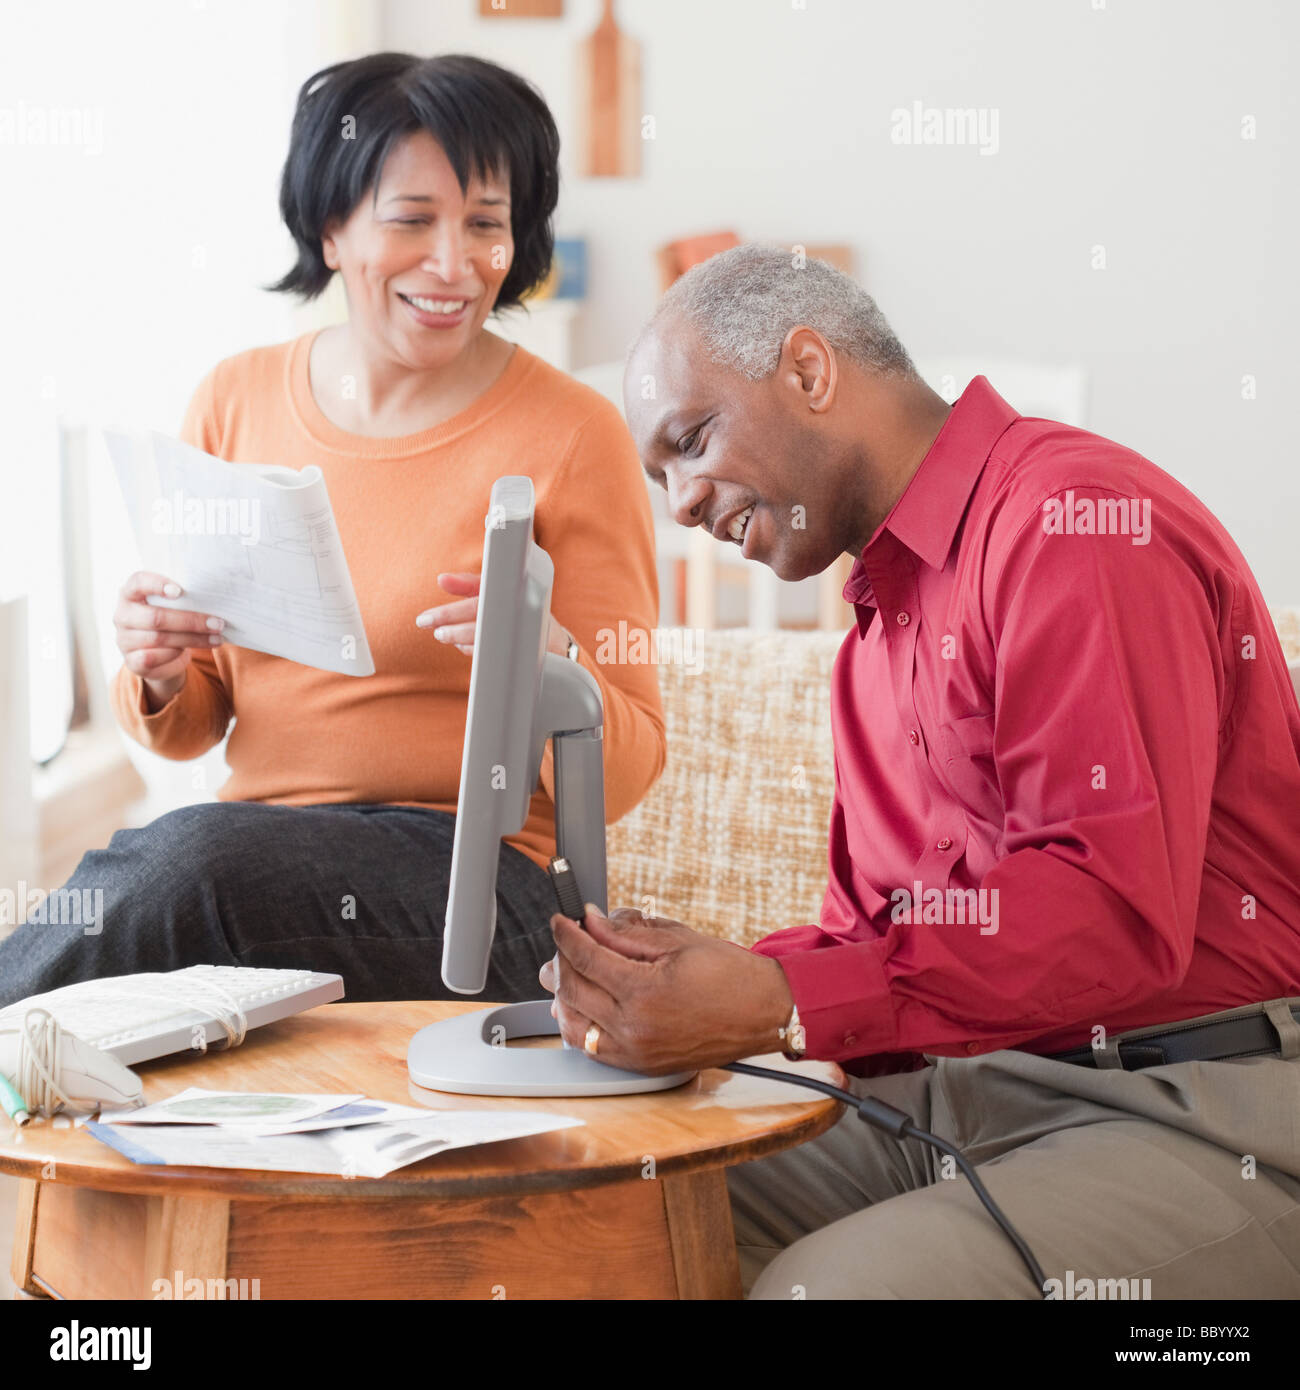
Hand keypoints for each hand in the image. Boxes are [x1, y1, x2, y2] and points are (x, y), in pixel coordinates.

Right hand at [114, 571, 223, 711]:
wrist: (162, 656)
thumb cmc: (171, 621)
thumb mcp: (174, 607)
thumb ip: (183, 599)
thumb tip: (213, 598)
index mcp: (130, 594)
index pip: (138, 582)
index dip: (156, 584)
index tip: (179, 591)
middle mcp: (122, 616)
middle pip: (156, 617)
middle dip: (191, 621)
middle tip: (217, 623)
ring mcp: (124, 640)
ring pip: (160, 639)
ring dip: (193, 639)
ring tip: (216, 638)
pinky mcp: (132, 662)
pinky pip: (155, 658)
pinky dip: (176, 654)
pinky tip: (192, 652)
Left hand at [416, 571, 572, 657]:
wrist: (555, 641)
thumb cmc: (520, 609)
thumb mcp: (499, 590)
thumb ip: (470, 584)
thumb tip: (442, 580)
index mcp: (511, 596)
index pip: (476, 604)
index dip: (449, 613)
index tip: (427, 619)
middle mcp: (516, 616)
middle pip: (476, 624)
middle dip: (450, 628)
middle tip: (434, 630)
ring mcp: (518, 637)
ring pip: (482, 641)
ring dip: (459, 640)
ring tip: (443, 636)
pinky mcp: (519, 655)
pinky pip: (490, 656)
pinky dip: (472, 650)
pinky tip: (462, 646)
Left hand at [538, 906, 795, 1074]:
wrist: (764, 1012)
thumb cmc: (729, 974)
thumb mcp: (677, 941)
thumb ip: (626, 934)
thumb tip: (591, 922)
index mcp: (643, 991)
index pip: (585, 958)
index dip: (567, 935)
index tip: (561, 921)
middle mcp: (634, 1026)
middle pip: (572, 990)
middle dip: (561, 962)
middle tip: (564, 943)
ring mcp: (636, 1051)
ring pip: (574, 1026)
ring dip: (564, 997)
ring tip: (566, 974)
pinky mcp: (642, 1065)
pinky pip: (593, 1049)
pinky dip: (579, 1027)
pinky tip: (581, 1008)